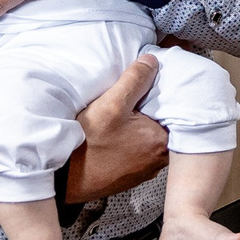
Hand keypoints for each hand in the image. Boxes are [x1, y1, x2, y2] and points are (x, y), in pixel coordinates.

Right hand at [61, 54, 167, 199]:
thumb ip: (135, 80)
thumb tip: (151, 62)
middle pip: (164, 122)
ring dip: (141, 123)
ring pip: (150, 135)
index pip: (176, 108)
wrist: (62, 178)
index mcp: (162, 141)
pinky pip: (138, 148)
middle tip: (138, 93)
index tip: (155, 80)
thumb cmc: (87, 146)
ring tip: (125, 111)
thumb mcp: (111, 104)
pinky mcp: (130, 174)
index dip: (166, 91)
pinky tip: (117, 131)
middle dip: (153, 106)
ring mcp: (144, 168)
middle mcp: (159, 159)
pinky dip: (132, 137)